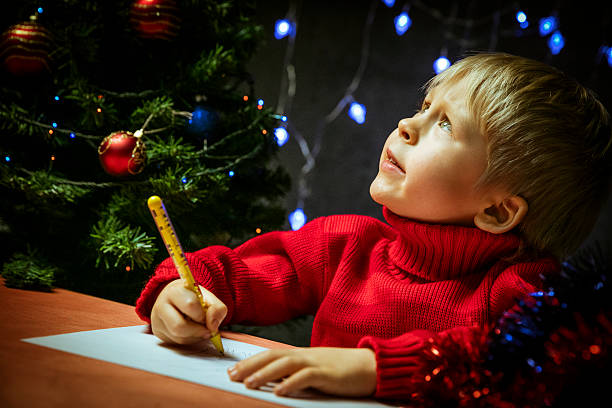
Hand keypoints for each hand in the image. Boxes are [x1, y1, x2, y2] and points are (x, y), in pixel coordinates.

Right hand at [150, 279, 226, 344]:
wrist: (176, 298)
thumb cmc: (193, 297)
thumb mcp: (208, 297)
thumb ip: (217, 309)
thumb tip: (212, 326)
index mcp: (175, 291)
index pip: (189, 305)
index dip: (202, 314)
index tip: (206, 316)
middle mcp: (161, 305)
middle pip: (179, 326)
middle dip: (198, 331)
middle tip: (206, 329)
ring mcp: (157, 321)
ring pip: (179, 338)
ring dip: (195, 337)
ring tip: (199, 328)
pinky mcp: (158, 333)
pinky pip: (176, 343)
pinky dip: (189, 340)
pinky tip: (191, 331)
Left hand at [227, 347, 376, 397]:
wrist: (372, 365)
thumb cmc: (345, 370)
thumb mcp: (318, 369)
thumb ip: (299, 373)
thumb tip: (278, 381)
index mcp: (302, 354)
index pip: (271, 354)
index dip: (251, 361)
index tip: (234, 369)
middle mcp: (306, 355)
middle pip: (272, 356)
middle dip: (250, 365)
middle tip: (231, 374)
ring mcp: (316, 363)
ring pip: (285, 365)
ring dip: (264, 373)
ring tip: (248, 383)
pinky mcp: (327, 373)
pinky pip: (305, 377)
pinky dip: (290, 383)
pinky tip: (278, 391)